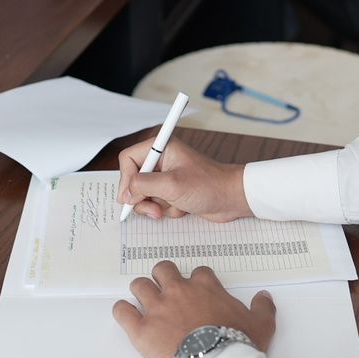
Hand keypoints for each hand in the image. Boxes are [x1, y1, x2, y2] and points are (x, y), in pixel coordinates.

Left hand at [112, 262, 275, 357]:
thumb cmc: (239, 344)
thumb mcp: (261, 324)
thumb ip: (263, 307)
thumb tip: (264, 297)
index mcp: (205, 287)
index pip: (198, 272)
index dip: (196, 281)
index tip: (197, 293)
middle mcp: (178, 291)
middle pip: (163, 270)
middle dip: (163, 277)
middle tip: (167, 292)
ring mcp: (157, 309)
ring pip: (140, 285)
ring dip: (142, 292)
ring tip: (145, 304)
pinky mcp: (141, 329)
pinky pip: (122, 311)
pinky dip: (123, 311)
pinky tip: (127, 316)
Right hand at [117, 138, 252, 221]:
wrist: (232, 198)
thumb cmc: (209, 186)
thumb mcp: (171, 185)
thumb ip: (143, 186)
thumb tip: (126, 193)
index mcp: (161, 148)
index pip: (128, 159)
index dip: (126, 179)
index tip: (129, 197)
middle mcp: (162, 160)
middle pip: (134, 180)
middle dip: (143, 198)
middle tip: (153, 209)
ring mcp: (167, 176)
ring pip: (145, 194)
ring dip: (156, 206)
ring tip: (172, 208)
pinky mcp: (173, 191)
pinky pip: (158, 203)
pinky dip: (167, 209)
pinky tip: (183, 208)